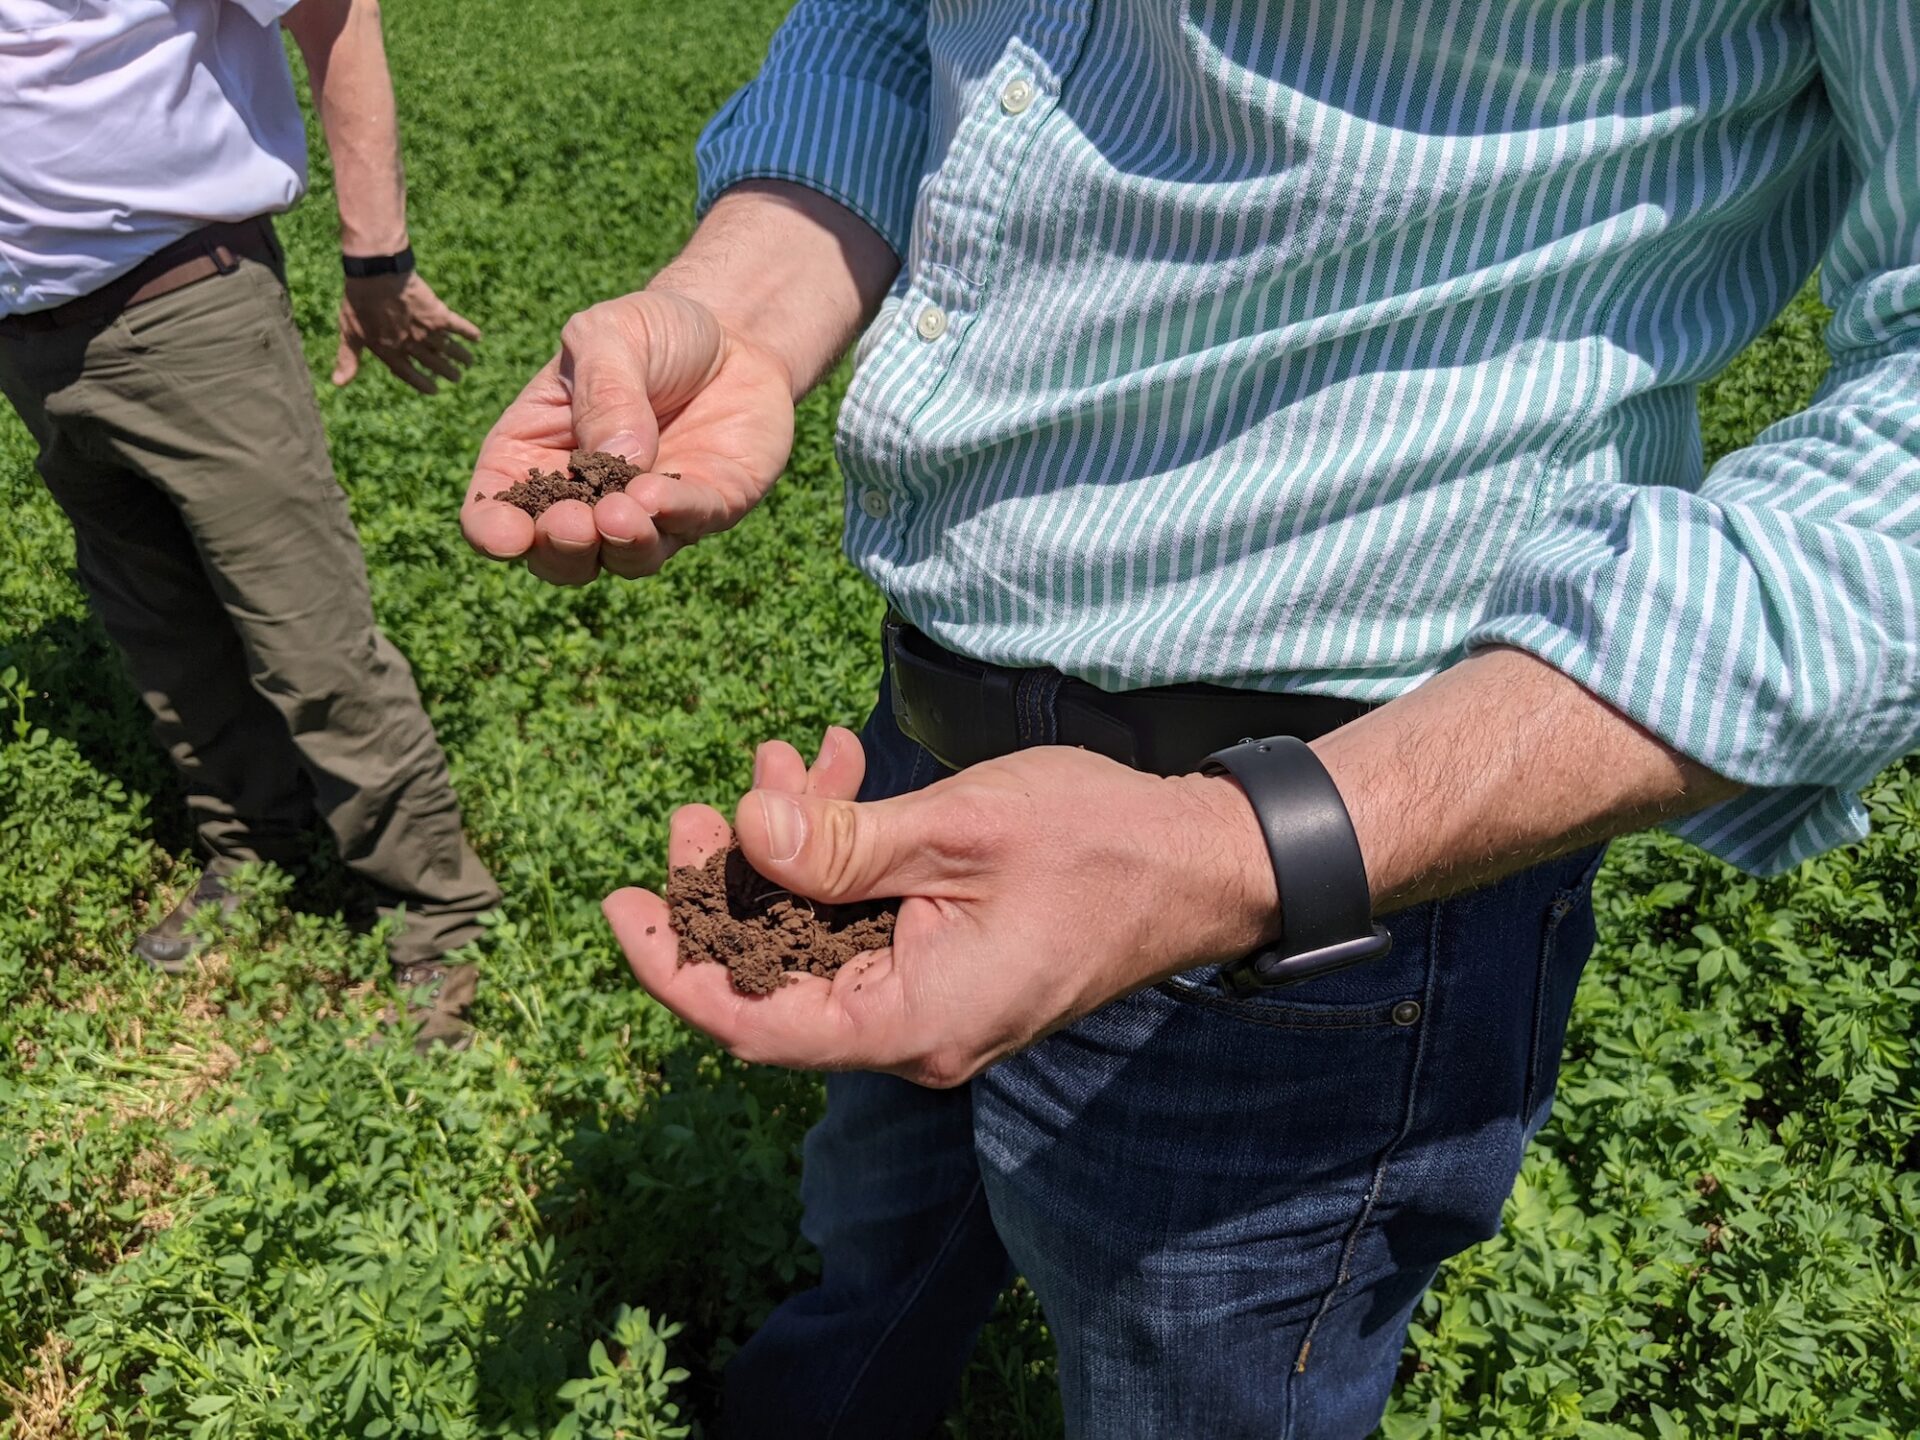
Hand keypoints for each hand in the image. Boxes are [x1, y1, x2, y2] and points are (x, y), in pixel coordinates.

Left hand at [335, 271, 480, 392]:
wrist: (376, 276)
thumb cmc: (359, 303)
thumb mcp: (349, 333)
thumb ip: (348, 359)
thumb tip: (338, 384)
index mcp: (390, 351)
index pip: (408, 373)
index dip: (421, 383)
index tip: (434, 390)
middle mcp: (411, 345)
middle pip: (433, 363)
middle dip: (446, 372)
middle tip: (456, 378)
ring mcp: (426, 331)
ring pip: (447, 348)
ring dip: (459, 356)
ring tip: (468, 362)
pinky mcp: (437, 314)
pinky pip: (457, 326)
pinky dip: (468, 331)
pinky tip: (477, 337)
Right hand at [462, 289, 795, 585]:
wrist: (735, 333)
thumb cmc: (654, 331)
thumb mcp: (608, 335)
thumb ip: (603, 392)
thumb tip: (614, 459)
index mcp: (534, 455)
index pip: (496, 512)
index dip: (495, 532)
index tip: (508, 536)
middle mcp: (586, 497)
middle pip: (560, 555)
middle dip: (562, 549)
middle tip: (572, 522)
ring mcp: (647, 513)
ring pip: (625, 557)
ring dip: (620, 545)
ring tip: (618, 516)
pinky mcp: (706, 510)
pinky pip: (688, 526)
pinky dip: (674, 517)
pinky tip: (659, 497)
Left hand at [603, 735, 1280, 1087]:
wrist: (1204, 863)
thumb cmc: (1099, 843)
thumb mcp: (959, 829)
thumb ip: (842, 843)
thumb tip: (741, 832)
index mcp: (915, 1019)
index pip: (754, 1024)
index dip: (676, 968)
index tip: (625, 905)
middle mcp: (916, 1033)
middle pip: (776, 979)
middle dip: (732, 882)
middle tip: (708, 801)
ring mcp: (935, 1007)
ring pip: (819, 940)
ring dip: (793, 852)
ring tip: (791, 759)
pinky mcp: (950, 971)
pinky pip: (865, 927)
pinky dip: (841, 860)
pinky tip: (839, 779)